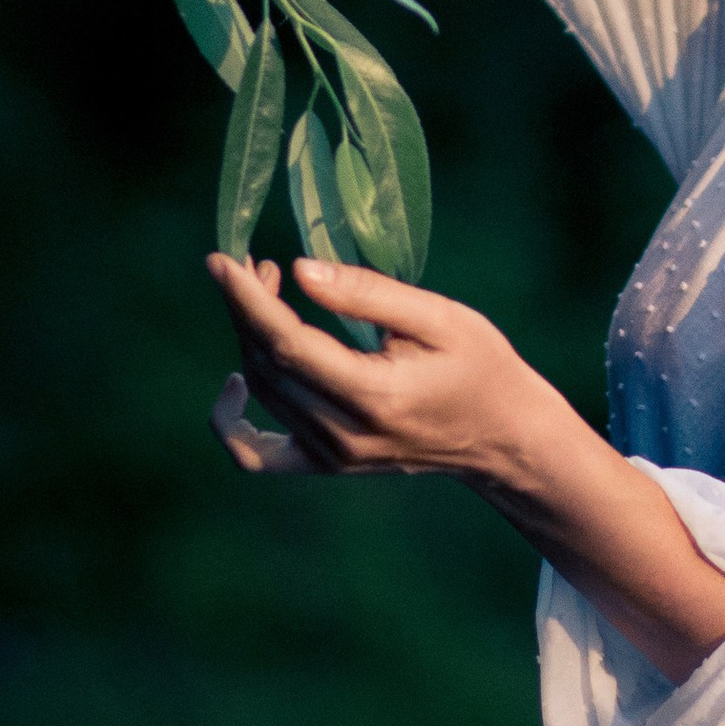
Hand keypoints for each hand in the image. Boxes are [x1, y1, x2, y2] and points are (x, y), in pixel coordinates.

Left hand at [205, 253, 567, 482]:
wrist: (503, 435)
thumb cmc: (480, 365)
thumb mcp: (439, 316)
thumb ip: (368, 294)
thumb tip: (299, 270)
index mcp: (374, 396)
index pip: (287, 344)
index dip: (247, 300)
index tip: (222, 259)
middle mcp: (345, 436)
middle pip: (267, 366)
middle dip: (246, 308)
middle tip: (255, 261)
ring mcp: (333, 458)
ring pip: (264, 393)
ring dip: (250, 338)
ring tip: (264, 291)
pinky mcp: (328, 465)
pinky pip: (258, 455)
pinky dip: (233, 422)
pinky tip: (236, 382)